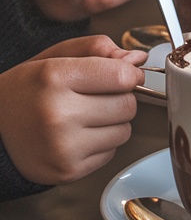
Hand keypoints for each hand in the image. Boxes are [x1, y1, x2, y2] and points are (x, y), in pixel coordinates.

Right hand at [0, 36, 145, 184]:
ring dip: (113, 122)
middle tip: (96, 96)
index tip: (125, 74)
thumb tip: (136, 59)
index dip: (130, 74)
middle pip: (127, 105)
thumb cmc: (24, 91)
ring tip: (85, 116)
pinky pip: (111, 152)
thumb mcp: (53, 57)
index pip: (121, 76)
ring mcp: (63, 146)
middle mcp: (58, 113)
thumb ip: (96, 49)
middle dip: (120, 97)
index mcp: (55, 77)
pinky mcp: (69, 171)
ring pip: (124, 130)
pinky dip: (101, 143)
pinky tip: (78, 135)